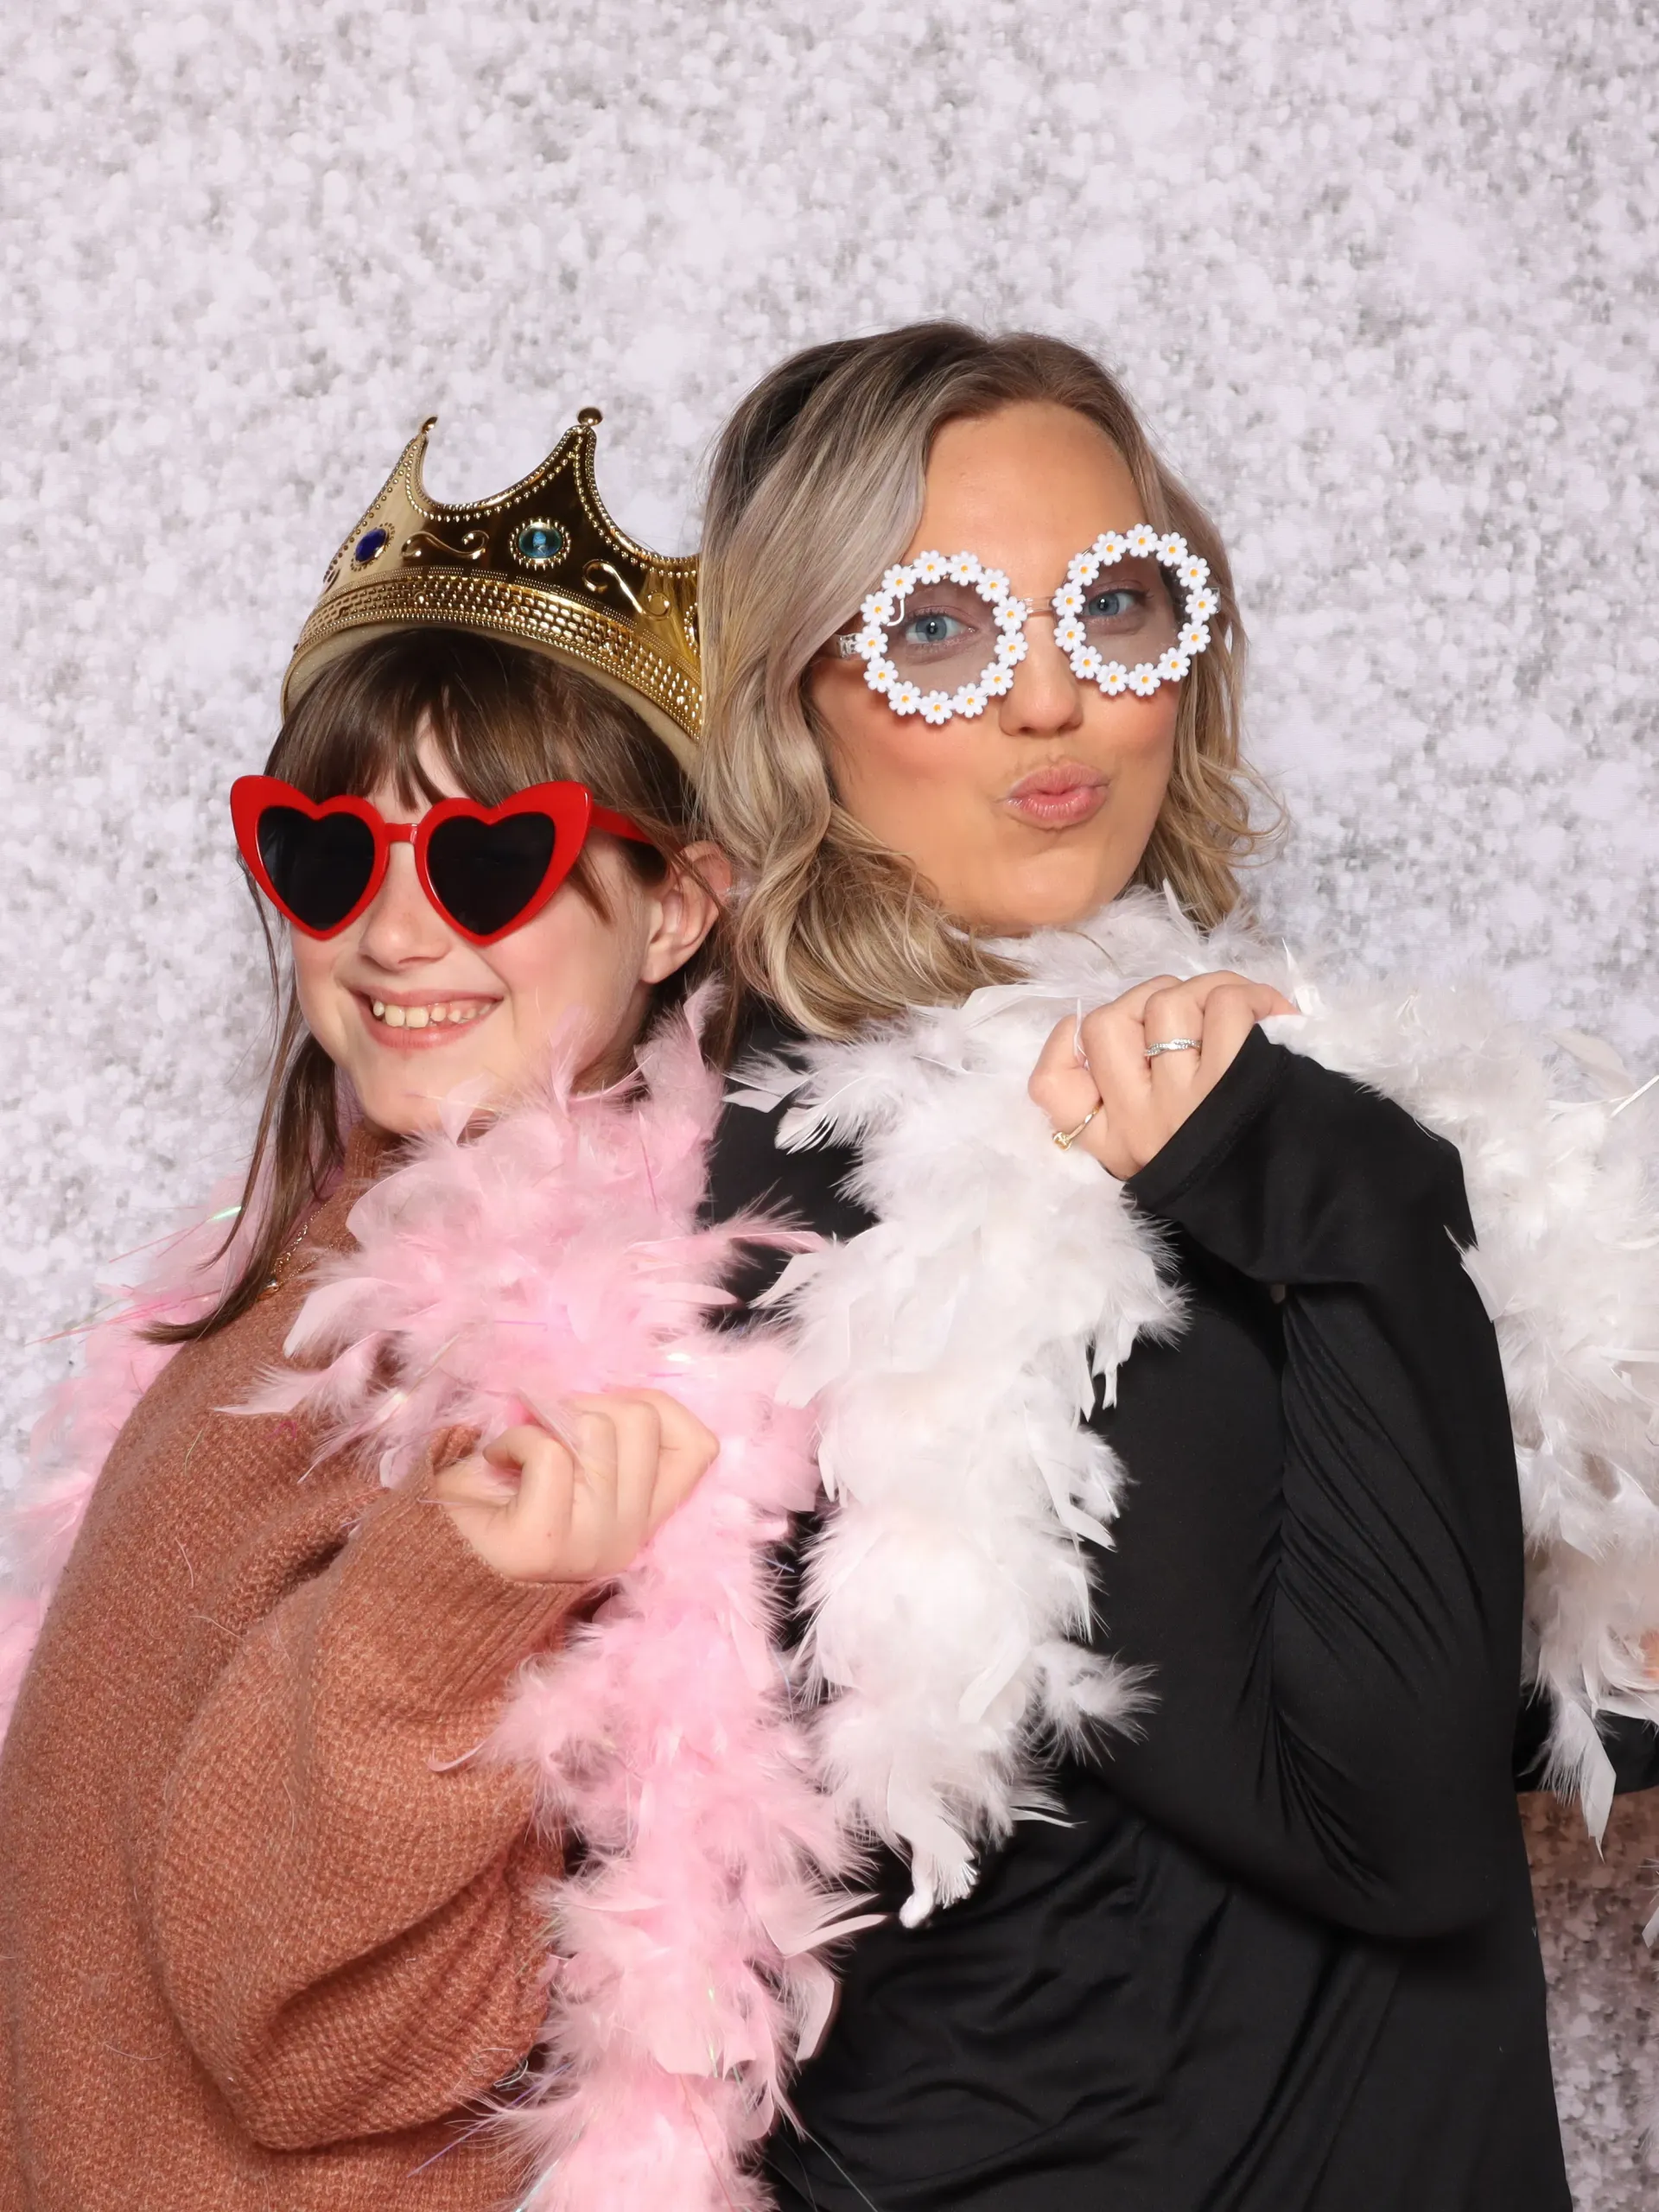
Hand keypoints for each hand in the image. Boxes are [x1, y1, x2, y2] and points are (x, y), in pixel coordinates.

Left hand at [425, 1392, 718, 1584]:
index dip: (656, 1405)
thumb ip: (610, 1443)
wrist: (426, 1564)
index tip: (601, 1415)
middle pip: (642, 1418)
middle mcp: (627, 1537)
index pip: (699, 1447)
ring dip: (546, 1422)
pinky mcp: (545, 1541)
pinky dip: (513, 1442)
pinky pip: (549, 1453)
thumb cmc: (495, 1501)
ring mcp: (590, 1543)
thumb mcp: (572, 1471)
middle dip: (586, 1404)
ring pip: (600, 1428)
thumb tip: (622, 1391)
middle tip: (547, 1432)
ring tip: (517, 1454)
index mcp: (642, 1519)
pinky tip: (497, 1464)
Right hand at [1030, 969, 1296, 1178]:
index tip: (1085, 1031)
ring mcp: (1185, 1103)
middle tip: (1181, 1012)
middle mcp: (1140, 1125)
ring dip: (1204, 990)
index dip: (1062, 1043)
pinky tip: (1271, 1015)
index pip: (1052, 1089)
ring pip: (1166, 1004)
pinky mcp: (1235, 1082)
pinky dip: (1250, 996)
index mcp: (1116, 1144)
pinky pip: (1224, 1007)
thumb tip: (1120, 1029)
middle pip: (1103, 1025)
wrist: (1312, 1207)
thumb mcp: (1165, 1158)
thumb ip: (1132, 1110)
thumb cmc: (1236, 1172)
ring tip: (1235, 1008)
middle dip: (1144, 997)